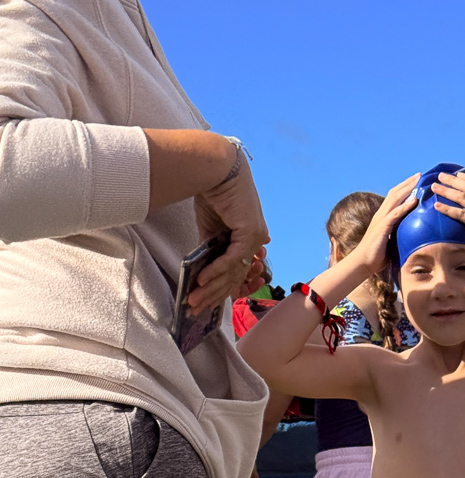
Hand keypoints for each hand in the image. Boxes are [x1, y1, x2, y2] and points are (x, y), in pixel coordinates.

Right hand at [191, 158, 269, 312]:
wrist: (215, 169)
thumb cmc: (212, 192)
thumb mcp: (210, 226)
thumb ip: (211, 247)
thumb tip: (205, 270)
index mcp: (249, 238)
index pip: (237, 270)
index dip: (221, 289)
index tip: (206, 303)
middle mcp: (256, 240)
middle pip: (235, 276)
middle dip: (213, 295)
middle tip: (196, 308)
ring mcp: (256, 237)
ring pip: (233, 271)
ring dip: (211, 288)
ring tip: (194, 300)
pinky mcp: (251, 233)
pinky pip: (232, 260)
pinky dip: (216, 271)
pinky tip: (202, 282)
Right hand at [353, 176, 419, 274]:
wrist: (362, 263)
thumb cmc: (376, 256)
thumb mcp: (390, 241)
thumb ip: (398, 234)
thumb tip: (410, 236)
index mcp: (383, 217)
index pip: (394, 197)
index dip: (404, 188)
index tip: (416, 181)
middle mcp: (381, 214)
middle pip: (395, 193)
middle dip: (408, 183)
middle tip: (420, 175)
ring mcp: (381, 219)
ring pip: (395, 198)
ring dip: (408, 189)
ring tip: (418, 181)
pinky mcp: (382, 227)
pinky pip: (395, 213)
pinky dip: (405, 206)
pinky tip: (414, 200)